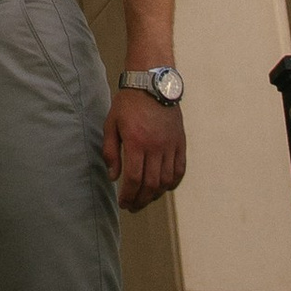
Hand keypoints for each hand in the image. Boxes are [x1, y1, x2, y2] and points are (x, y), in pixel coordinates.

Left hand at [104, 86, 185, 210]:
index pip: (134, 179)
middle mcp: (156, 146)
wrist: (152, 83)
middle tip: (132, 206)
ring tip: (145, 198)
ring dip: (156, 194)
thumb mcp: (111, 124)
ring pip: (166, 180)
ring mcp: (170, 145)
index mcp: (136, 142)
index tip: (123, 203)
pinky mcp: (180, 142)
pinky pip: (179, 169)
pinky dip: (172, 182)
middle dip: (141, 200)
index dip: (128, 195)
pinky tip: (164, 187)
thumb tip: (113, 177)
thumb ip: (110, 151)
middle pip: (151, 184)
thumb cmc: (128, 103)